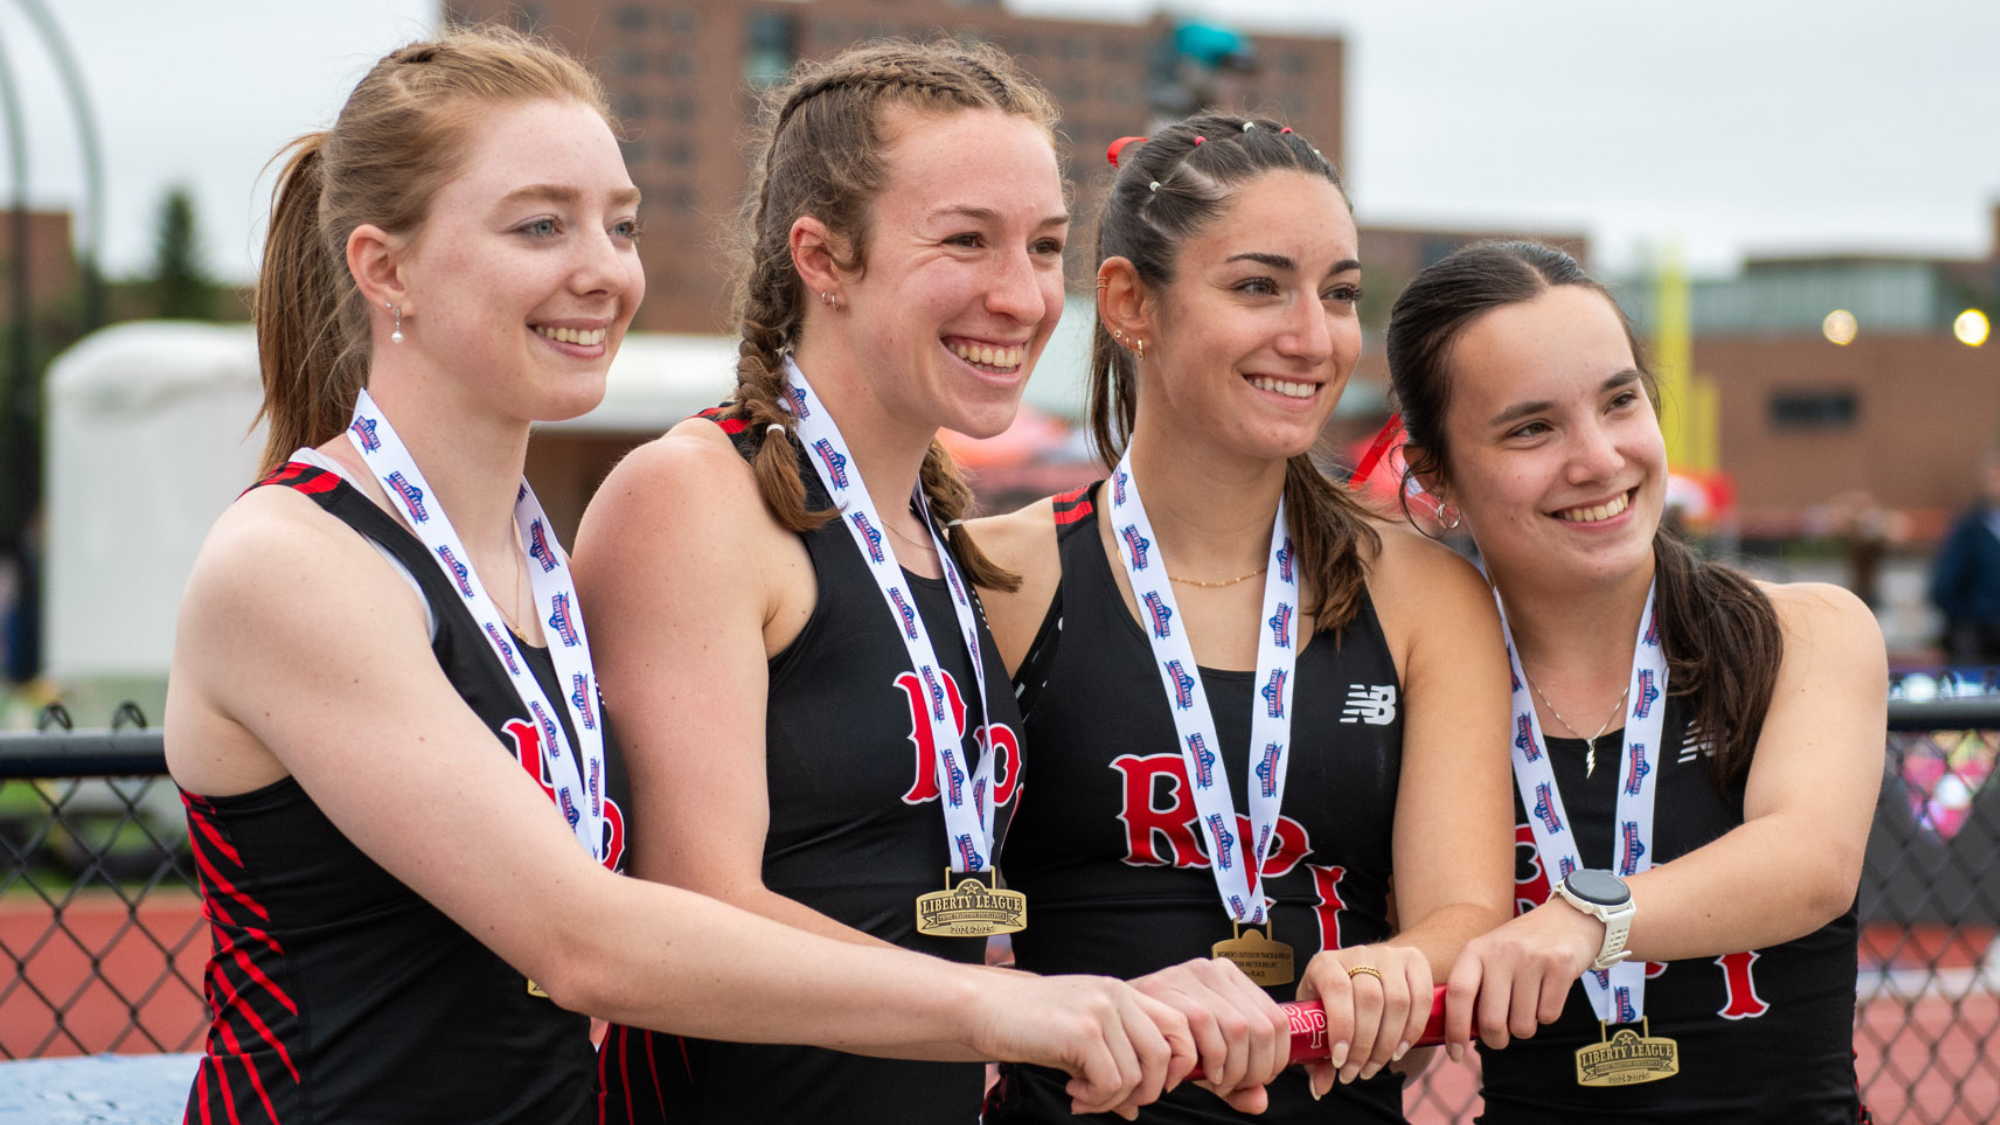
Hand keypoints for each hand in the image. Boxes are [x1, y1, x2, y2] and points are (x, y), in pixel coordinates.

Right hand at [973, 973, 1195, 1119]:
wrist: (986, 1010)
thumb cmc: (1033, 1025)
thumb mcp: (1083, 1036)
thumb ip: (1116, 1061)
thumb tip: (1136, 1108)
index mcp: (1123, 992)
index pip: (1180, 1026)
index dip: (1179, 1064)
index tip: (1147, 1086)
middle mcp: (1118, 995)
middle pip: (1164, 1056)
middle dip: (1146, 1091)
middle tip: (1114, 1102)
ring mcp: (1102, 1010)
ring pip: (1136, 1076)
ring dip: (1111, 1100)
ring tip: (1083, 1096)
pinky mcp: (1084, 1032)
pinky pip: (1111, 1083)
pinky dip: (1095, 1100)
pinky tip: (1072, 1091)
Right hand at [1131, 957, 1288, 1113]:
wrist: (1109, 1021)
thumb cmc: (1161, 1039)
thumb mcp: (1207, 1057)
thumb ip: (1236, 1080)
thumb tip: (1259, 1101)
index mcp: (1228, 977)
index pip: (1277, 1019)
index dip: (1276, 1059)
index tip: (1259, 1080)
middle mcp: (1211, 969)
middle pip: (1261, 1027)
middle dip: (1255, 1069)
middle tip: (1233, 1087)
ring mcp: (1186, 974)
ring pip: (1236, 1028)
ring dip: (1232, 1069)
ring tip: (1216, 1083)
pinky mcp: (1162, 986)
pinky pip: (1202, 1026)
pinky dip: (1207, 1060)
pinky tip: (1196, 1074)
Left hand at [1296, 944, 1431, 1094]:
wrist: (1367, 970)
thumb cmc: (1336, 1001)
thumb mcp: (1320, 1020)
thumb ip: (1318, 1054)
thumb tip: (1321, 1089)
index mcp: (1325, 963)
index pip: (1337, 990)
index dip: (1341, 1027)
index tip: (1339, 1061)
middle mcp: (1357, 953)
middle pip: (1370, 999)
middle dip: (1365, 1045)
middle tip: (1357, 1072)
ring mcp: (1388, 955)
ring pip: (1397, 1001)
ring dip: (1388, 1042)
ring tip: (1375, 1066)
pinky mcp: (1414, 960)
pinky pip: (1421, 998)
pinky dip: (1412, 1030)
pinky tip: (1399, 1050)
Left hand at [1442, 899, 1599, 1059]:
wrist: (1567, 919)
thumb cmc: (1520, 947)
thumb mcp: (1489, 954)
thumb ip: (1473, 987)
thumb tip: (1457, 1035)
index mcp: (1476, 950)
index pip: (1458, 993)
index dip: (1454, 1028)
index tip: (1455, 1053)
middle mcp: (1502, 952)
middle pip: (1491, 1020)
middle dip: (1495, 1039)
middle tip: (1500, 1036)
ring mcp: (1532, 958)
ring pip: (1522, 1025)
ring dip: (1523, 1028)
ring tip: (1526, 1005)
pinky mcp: (1560, 967)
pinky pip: (1548, 1017)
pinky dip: (1546, 1016)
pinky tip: (1545, 994)